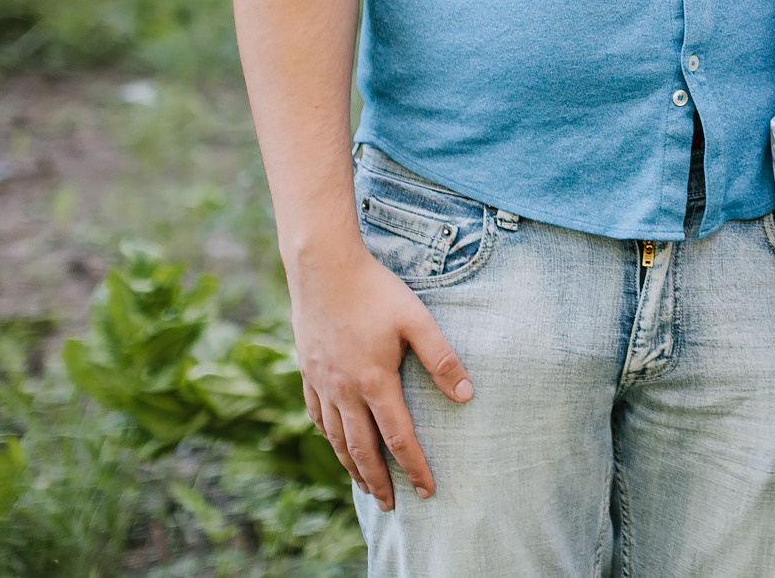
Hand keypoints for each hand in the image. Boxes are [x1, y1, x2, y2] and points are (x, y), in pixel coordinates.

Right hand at [288, 242, 472, 508]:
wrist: (323, 268)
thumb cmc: (376, 291)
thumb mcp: (418, 321)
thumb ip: (442, 359)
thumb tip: (467, 396)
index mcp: (375, 382)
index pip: (399, 438)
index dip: (415, 467)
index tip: (428, 491)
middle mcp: (345, 390)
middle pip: (363, 449)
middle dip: (378, 481)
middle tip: (391, 505)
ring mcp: (322, 383)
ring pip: (336, 437)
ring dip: (351, 465)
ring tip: (364, 485)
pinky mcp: (308, 371)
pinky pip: (316, 415)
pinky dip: (328, 436)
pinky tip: (334, 441)